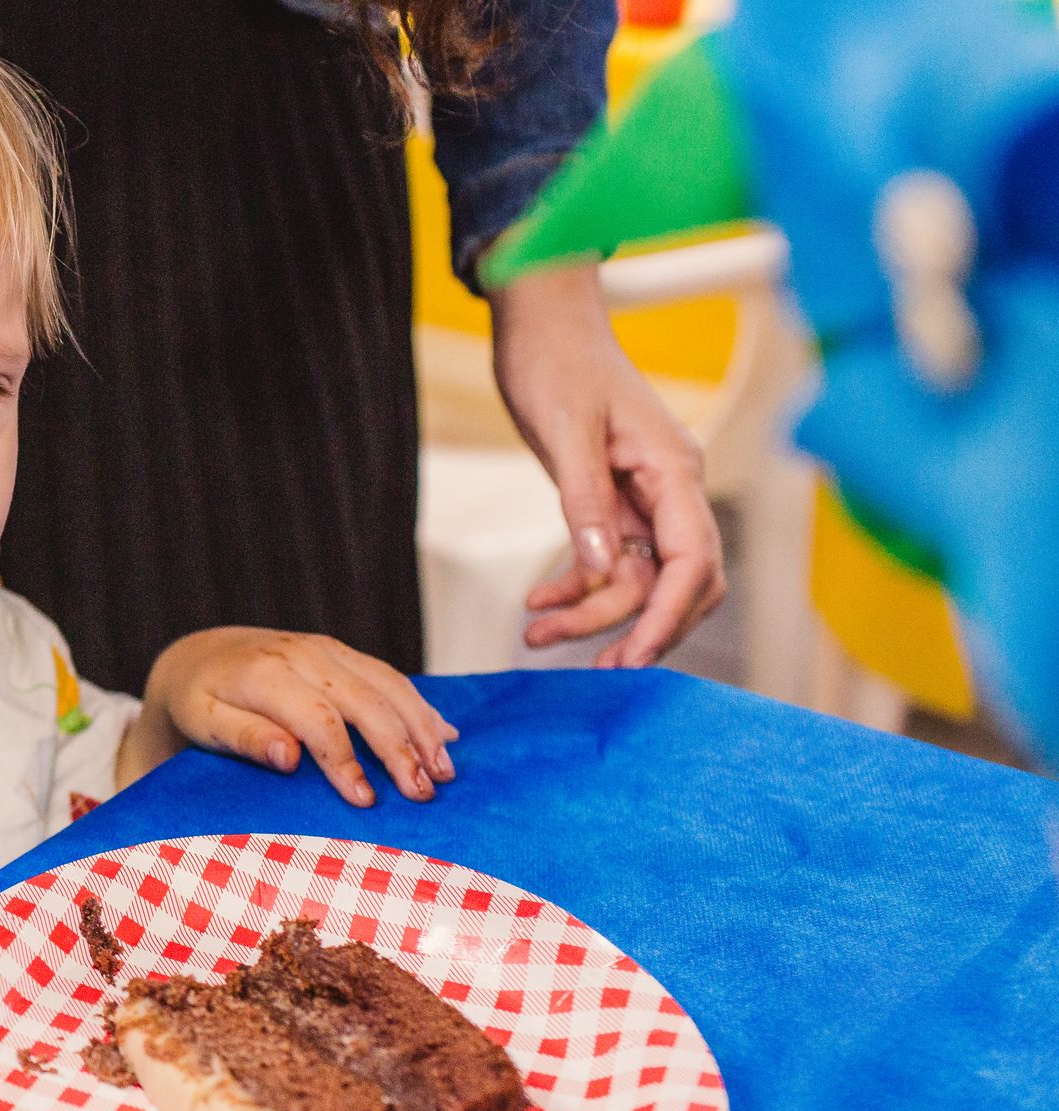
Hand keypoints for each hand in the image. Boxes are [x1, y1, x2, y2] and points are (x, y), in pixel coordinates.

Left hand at [127, 628, 457, 806]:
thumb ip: (245, 738)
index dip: (346, 762)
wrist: (202, 655)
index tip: (365, 802)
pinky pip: (389, 677)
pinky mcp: (343, 653)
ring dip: (422, 728)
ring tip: (444, 772)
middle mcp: (305, 654)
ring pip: (388, 685)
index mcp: (267, 674)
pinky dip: (420, 707)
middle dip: (400, 749)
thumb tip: (288, 758)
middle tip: (424, 793)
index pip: (319, 720)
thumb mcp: (205, 723)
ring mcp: (328, 649)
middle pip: (366, 702)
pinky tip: (445, 736)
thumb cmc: (201, 699)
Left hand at [488, 262, 726, 666]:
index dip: (671, 615)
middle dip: (639, 628)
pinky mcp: (614, 500)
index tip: (635, 657)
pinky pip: (610, 561)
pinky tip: (539, 605)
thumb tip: (605, 566)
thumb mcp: (565, 429)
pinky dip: (577, 587)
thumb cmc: (557, 360)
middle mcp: (671, 489)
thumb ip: (585, 498)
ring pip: (638, 578)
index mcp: (675, 469)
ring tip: (534, 634)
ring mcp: (645, 497)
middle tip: (595, 670)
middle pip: (679, 582)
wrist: (540, 322)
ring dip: (592, 613)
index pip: (694, 560)